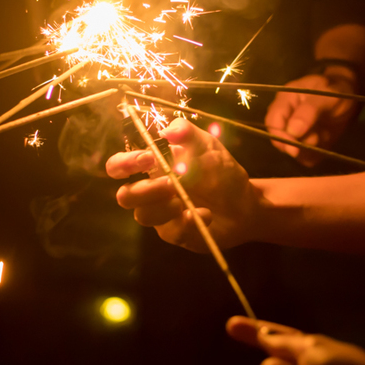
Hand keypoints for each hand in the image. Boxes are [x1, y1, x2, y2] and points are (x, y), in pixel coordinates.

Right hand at [105, 117, 262, 250]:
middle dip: (145, 191)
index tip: (148, 159)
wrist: (245, 204)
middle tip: (171, 184)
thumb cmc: (221, 171)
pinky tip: (205, 215)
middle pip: (125, 196)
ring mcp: (161, 215)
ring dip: (163, 208)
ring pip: (143, 216)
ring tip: (186, 202)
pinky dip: (187, 222)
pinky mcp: (175, 234)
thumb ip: (188, 134)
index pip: (119, 166)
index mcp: (152, 167)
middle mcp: (150, 192)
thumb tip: (169, 130)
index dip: (124, 164)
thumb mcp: (208, 146)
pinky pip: (170, 232)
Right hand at [265, 71, 359, 167]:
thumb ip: (309, 110)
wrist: (348, 95)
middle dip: (296, 145)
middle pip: (278, 138)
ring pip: (291, 150)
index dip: (281, 136)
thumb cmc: (337, 91)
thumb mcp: (327, 96)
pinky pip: (303, 156)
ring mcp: (293, 130)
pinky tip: (323, 141)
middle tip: (316, 139)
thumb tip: (292, 131)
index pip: (272, 121)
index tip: (295, 147)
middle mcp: (285, 116)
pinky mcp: (304, 142)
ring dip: (307, 149)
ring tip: (322, 135)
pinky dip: (314, 154)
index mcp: (286, 99)